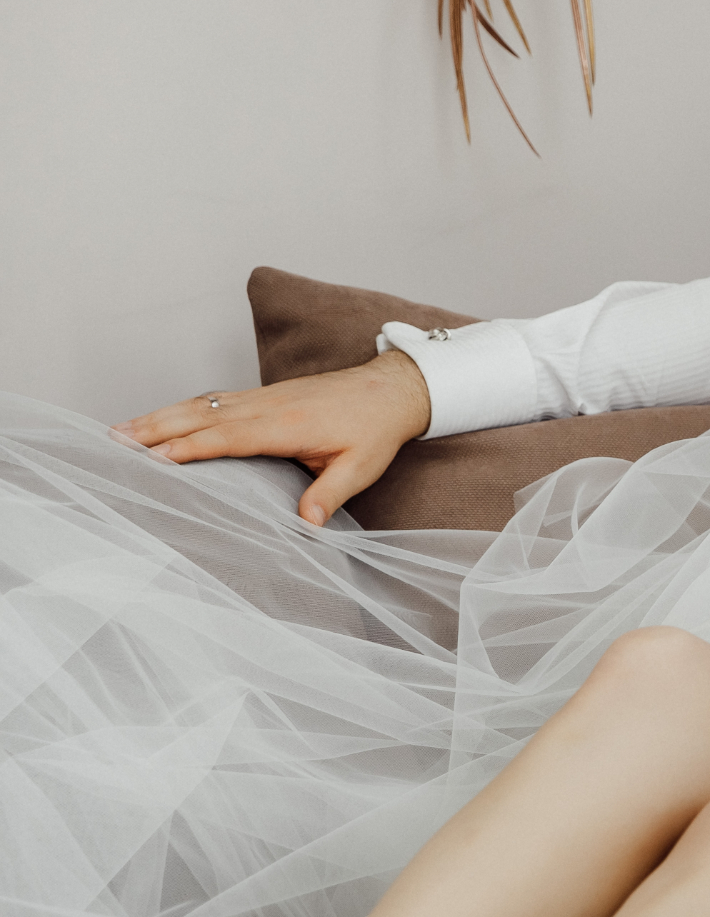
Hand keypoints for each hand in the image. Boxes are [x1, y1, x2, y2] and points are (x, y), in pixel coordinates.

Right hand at [113, 350, 432, 525]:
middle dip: (155, 428)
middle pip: (201, 416)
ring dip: (159, 417)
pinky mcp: (261, 396)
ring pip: (200, 405)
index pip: (228, 437)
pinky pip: (212, 401)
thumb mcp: (360, 468)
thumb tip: (306, 525)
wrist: (390, 390)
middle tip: (113, 441)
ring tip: (119, 431)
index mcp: (286, 426)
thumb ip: (329, 495)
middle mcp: (266, 407)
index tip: (154, 458)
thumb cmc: (376, 431)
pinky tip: (160, 420)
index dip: (191, 447)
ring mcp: (260, 397)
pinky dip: (181, 409)